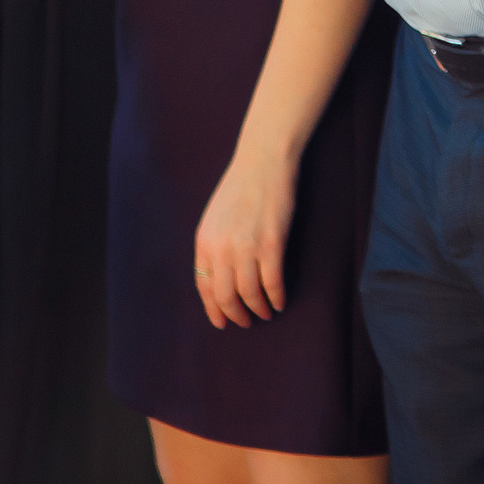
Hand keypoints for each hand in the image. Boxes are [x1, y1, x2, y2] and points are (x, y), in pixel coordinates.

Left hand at [193, 150, 293, 328]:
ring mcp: (247, 247)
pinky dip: (276, 297)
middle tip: (246, 322)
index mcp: (204, 242)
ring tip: (265, 313)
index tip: (222, 322)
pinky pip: (273, 282)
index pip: (204, 287)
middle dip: (235, 314)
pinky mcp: (272, 243)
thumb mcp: (215, 217)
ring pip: (249, 293)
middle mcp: (221, 248)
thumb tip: (220, 276)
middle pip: (226, 295)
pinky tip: (280, 301)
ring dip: (258, 309)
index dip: (213, 309)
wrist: (264, 161)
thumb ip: (214, 245)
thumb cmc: (242, 186)